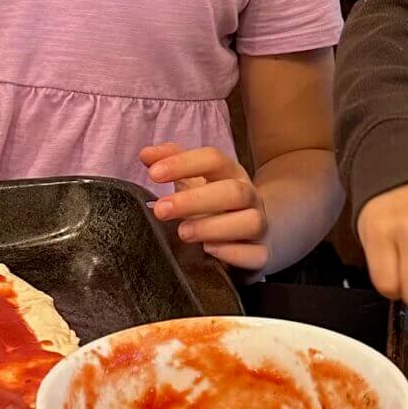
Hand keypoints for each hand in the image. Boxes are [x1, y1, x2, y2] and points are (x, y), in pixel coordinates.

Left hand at [142, 145, 269, 270]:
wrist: (248, 234)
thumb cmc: (213, 204)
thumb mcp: (193, 180)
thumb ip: (172, 164)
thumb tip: (146, 154)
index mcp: (232, 174)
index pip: (214, 159)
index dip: (183, 164)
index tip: (153, 173)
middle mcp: (250, 197)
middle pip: (234, 191)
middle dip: (194, 200)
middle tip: (161, 210)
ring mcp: (259, 226)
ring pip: (250, 222)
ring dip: (213, 227)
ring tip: (182, 233)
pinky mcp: (261, 254)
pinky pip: (256, 254)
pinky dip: (233, 253)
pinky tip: (209, 250)